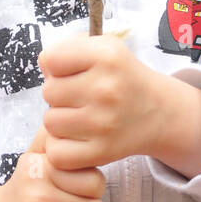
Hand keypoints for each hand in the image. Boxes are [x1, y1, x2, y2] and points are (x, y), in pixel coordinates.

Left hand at [37, 33, 164, 170]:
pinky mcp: (102, 152)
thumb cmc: (121, 78)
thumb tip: (43, 65)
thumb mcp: (104, 48)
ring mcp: (104, 123)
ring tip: (81, 117)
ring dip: (60, 122)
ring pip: (50, 123)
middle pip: (48, 92)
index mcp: (107, 57)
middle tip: (80, 98)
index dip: (57, 66)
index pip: (50, 59)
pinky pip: (57, 153)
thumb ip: (68, 48)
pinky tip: (78, 139)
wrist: (158, 113)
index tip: (73, 72)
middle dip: (59, 95)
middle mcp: (107, 89)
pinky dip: (62, 150)